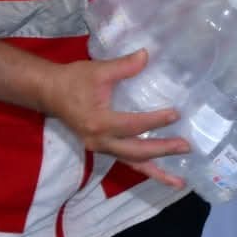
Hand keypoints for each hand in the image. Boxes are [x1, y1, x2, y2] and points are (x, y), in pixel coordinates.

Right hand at [41, 49, 190, 187]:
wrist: (49, 92)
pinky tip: (160, 173)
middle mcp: (100, 141)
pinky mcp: (102, 147)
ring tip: (179, 181)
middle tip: (186, 147)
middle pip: (136, 151)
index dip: (155, 121)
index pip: (133, 125)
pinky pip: (126, 161)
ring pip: (132, 163)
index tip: (176, 115)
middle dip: (162, 151)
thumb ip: (124, 66)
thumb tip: (146, 55)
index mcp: (99, 122)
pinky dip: (144, 168)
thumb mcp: (99, 70)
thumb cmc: (74, 80)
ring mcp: (100, 147)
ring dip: (156, 171)